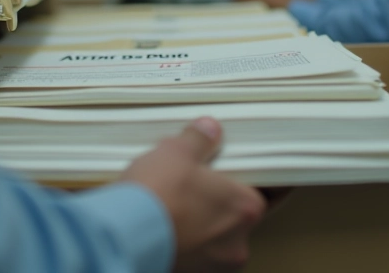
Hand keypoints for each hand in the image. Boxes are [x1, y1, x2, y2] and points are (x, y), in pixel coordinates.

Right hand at [121, 118, 265, 271]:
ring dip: (200, 221)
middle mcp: (236, 242)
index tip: (240, 171)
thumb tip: (208, 129)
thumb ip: (199, 139)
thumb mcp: (177, 152)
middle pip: (237, 214)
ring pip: (213, 236)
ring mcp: (212, 264)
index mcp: (246, 208)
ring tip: (174, 201)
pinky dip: (182, 238)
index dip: (250, 177)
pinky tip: (163, 221)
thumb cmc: (157, 195)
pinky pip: (192, 251)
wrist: (122, 234)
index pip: (267, 190)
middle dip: (219, 199)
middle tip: (198, 182)